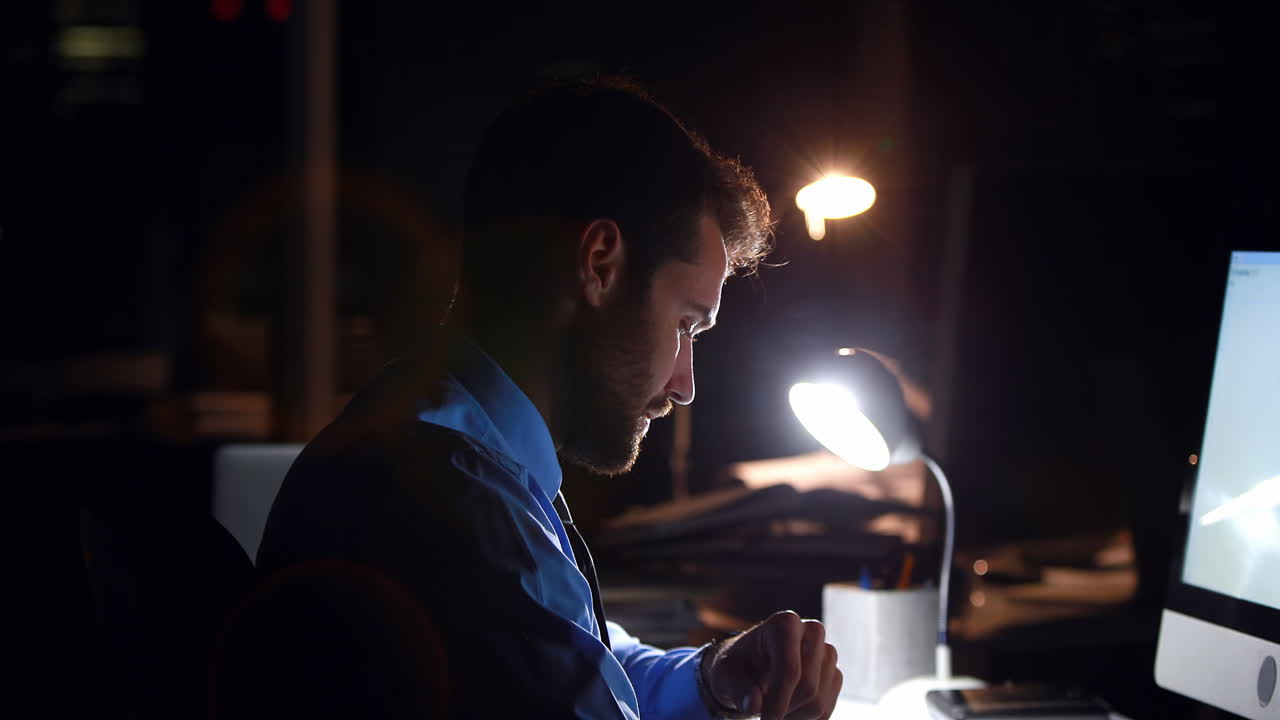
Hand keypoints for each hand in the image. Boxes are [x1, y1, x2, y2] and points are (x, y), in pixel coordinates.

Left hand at [703, 610, 841, 719]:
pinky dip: (805, 719)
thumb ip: (737, 688)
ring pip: (819, 702)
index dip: (778, 701)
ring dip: (794, 717)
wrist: (751, 667)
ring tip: (773, 710)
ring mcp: (827, 653)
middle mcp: (812, 632)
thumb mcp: (726, 674)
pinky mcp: (834, 674)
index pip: (790, 669)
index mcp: (785, 624)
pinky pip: (826, 709)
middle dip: (784, 709)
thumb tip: (753, 704)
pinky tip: (787, 711)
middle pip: (808, 687)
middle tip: (764, 716)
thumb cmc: (737, 667)